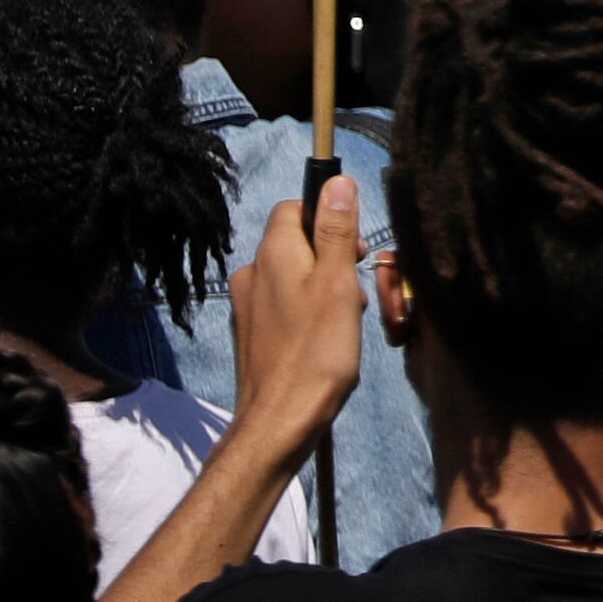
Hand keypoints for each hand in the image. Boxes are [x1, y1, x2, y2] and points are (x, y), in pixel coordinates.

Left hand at [229, 177, 363, 447]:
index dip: (329, 219)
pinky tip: (322, 342)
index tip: (355, 250)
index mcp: (272, 252)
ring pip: (293, 276)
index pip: (296, 206)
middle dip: (331, 259)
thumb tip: (337, 179)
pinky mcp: (250, 334)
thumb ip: (337, 229)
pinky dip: (304, 314)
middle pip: (297, 242)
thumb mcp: (339, 282)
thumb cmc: (316, 350)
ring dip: (321, 289)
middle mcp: (251, 272)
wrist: (279, 422)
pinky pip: (282, 305)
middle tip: (355, 293)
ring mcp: (246, 305)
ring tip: (342, 323)